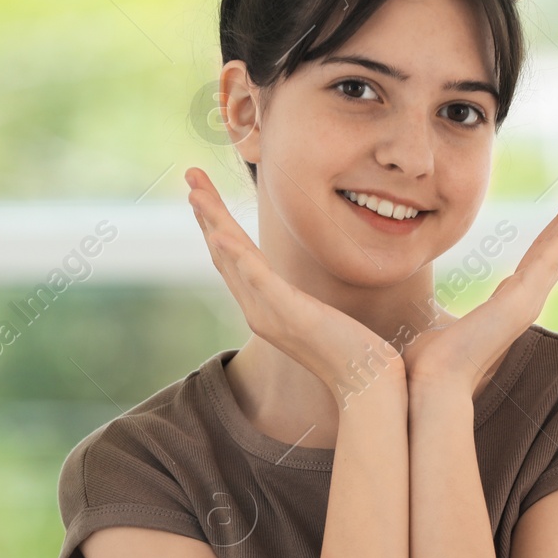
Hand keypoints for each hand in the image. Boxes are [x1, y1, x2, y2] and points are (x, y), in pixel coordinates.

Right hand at [185, 167, 400, 396]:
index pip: (233, 258)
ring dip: (213, 224)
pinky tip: (221, 235)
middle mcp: (258, 311)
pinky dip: (237, 257)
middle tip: (190, 173)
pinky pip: (258, 280)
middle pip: (224, 252)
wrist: (368, 384)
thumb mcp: (319, 317)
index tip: (203, 191)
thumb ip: (302, 302)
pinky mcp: (290, 315)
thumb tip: (302, 289)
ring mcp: (271, 314)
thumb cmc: (352, 352)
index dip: (215, 223)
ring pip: (234, 261)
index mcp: (264, 307)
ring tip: (196, 193)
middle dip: (206, 212)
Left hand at [402, 166, 557, 395]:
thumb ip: (438, 319)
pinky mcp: (523, 301)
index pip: (541, 257)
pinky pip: (549, 257)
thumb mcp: (436, 327)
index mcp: (507, 303)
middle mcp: (524, 300)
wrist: (429, 384)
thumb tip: (423, 321)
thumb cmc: (428, 365)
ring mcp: (527, 300)